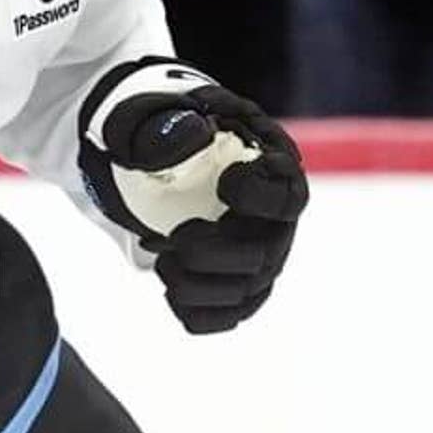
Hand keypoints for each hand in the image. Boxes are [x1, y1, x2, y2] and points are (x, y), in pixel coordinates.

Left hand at [78, 58, 307, 333]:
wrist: (145, 155)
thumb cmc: (157, 128)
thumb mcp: (153, 116)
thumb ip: (169, 127)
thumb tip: (195, 137)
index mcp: (270, 167)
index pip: (287, 196)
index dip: (256, 197)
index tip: (222, 184)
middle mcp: (274, 219)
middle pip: (263, 258)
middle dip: (209, 255)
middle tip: (169, 238)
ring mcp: (258, 255)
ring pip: (245, 295)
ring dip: (193, 286)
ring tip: (161, 259)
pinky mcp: (236, 284)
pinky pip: (227, 316)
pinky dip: (194, 311)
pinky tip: (170, 286)